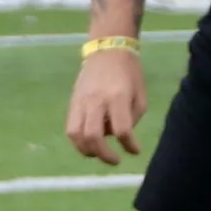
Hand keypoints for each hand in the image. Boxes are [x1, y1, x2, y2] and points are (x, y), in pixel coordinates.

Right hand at [67, 46, 149, 162]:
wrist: (107, 50)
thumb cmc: (129, 73)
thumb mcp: (140, 95)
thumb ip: (132, 119)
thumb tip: (118, 136)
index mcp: (117, 97)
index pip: (122, 130)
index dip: (129, 145)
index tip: (135, 151)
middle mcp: (97, 101)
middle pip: (94, 136)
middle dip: (105, 155)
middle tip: (115, 160)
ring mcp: (81, 101)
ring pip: (77, 135)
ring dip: (88, 151)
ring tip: (99, 153)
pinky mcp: (73, 102)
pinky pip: (70, 128)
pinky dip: (78, 141)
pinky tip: (88, 144)